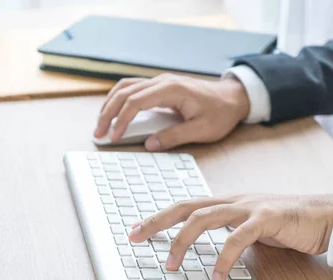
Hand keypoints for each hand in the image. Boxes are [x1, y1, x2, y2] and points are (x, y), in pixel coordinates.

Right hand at [93, 73, 249, 150]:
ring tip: (101, 124)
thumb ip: (174, 137)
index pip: (136, 102)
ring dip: (109, 104)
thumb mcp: (201, 130)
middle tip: (98, 134)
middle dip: (108, 113)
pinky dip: (118, 100)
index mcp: (171, 89)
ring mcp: (160, 81)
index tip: (114, 137)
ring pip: (124, 87)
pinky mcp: (160, 86)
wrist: (234, 97)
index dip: (121, 120)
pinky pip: (132, 89)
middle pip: (124, 92)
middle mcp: (162, 81)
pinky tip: (114, 113)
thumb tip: (149, 145)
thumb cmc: (220, 113)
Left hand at [129, 194, 332, 279]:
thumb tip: (202, 245)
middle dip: (157, 222)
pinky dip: (224, 258)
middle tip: (135, 238)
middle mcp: (233, 200)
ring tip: (171, 265)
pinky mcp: (267, 219)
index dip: (159, 216)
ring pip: (205, 217)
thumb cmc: (286, 223)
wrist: (325, 216)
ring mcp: (249, 207)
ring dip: (183, 242)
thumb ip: (226, 230)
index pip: (185, 205)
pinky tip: (217, 276)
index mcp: (227, 202)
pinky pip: (238, 237)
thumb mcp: (249, 225)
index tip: (136, 229)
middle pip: (186, 207)